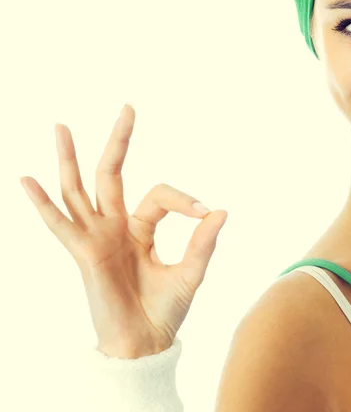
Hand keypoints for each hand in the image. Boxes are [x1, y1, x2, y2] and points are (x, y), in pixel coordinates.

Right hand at [20, 104, 227, 357]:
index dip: (185, 199)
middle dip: (119, 141)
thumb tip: (222, 210)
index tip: (206, 213)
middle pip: (111, 174)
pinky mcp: (84, 254)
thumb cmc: (165, 310)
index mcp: (140, 228)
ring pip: (79, 189)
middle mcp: (115, 227)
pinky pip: (60, 224)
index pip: (161, 194)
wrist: (146, 344)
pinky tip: (27, 179)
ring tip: (62, 126)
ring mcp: (97, 238)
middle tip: (128, 107)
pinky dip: (42, 203)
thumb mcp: (191, 272)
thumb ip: (203, 242)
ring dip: (70, 158)